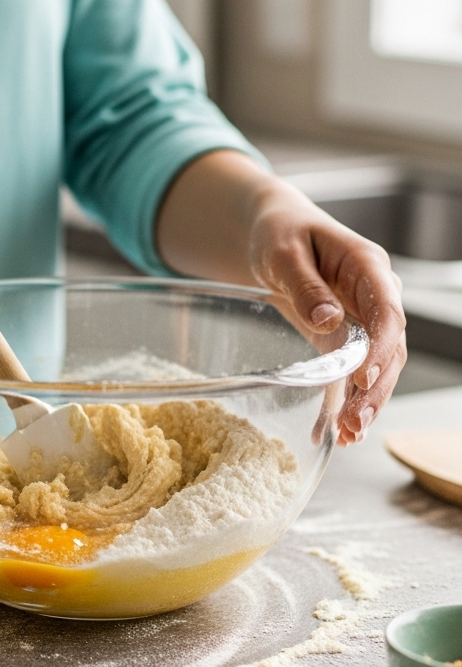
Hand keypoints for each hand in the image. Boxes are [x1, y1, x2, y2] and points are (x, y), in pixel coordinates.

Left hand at [156, 150, 406, 443]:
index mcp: (367, 267)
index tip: (364, 377)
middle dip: (375, 388)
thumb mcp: (284, 253)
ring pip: (377, 367)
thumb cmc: (282, 233)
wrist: (277, 231)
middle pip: (389, 347)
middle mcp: (374, 296)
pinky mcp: (346, 339)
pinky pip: (351, 374)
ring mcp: (363, 319)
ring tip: (349, 435)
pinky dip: (345, 403)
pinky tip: (336, 432)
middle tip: (356, 421)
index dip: (380, 347)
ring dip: (365, 402)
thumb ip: (304, 284)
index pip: (386, 311)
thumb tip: (328, 318)